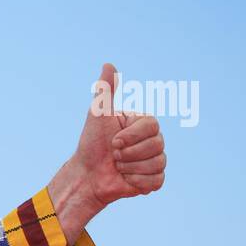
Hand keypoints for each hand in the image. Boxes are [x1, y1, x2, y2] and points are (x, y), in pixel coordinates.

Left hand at [73, 62, 166, 207]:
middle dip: (128, 153)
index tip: (113, 140)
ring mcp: (155, 160)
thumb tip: (108, 64)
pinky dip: (137, 181)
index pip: (153, 125)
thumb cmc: (91, 144)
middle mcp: (153, 140)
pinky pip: (156, 180)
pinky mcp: (154, 179)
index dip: (131, 136)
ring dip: (131, 167)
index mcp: (144, 124)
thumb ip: (106, 91)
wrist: (87, 174)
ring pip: (157, 162)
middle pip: (158, 144)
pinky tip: (125, 178)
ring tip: (119, 166)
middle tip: (114, 155)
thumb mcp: (97, 115)